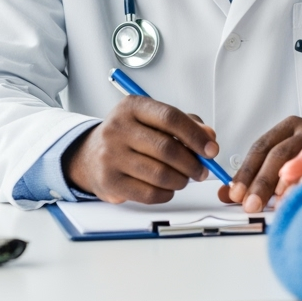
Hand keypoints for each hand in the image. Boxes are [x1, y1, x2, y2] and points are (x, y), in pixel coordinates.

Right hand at [63, 97, 219, 203]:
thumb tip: (209, 138)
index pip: (170, 118)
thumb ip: (185, 124)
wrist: (90, 155)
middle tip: (202, 170)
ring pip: (160, 174)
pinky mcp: (109, 181)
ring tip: (184, 179)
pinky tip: (168, 188)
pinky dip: (166, 193)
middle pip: (167, 148)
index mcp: (132, 107)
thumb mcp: (154, 120)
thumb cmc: (130, 135)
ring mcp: (111, 156)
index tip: (211, 149)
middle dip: (192, 163)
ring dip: (181, 180)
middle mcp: (118, 128)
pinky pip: (148, 193)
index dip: (196, 135)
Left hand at [221, 116, 301, 212]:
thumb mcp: (281, 163)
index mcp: (287, 128)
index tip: (235, 194)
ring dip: (285, 182)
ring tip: (275, 202)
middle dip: (262, 181)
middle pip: (277, 153)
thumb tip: (225, 195)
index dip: (247, 172)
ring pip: (300, 157)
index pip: (260, 148)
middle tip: (251, 205)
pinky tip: (301, 193)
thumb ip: (255, 177)